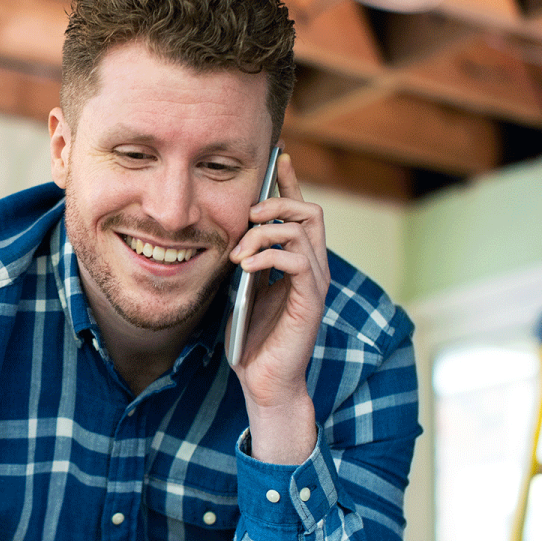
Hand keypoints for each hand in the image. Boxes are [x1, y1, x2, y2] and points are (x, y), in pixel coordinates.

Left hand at [227, 151, 328, 461]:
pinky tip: (245, 267)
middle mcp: (312, 268)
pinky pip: (298, 259)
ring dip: (265, 232)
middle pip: (310, 211)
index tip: (278, 157)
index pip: (299, 212)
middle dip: (277, 202)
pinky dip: (269, 254)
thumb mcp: (240, 291)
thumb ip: (242, 262)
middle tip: (248, 215)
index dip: (289, 183)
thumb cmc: (251, 340)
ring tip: (238, 252)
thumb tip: (227, 233)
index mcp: (296, 263)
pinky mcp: (310, 300)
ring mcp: (314, 283)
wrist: (264, 382)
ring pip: (303, 229)